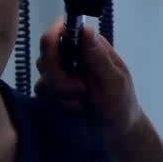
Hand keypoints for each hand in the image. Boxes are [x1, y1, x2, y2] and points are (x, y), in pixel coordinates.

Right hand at [35, 18, 144, 140]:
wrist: (116, 132)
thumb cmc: (121, 105)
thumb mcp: (114, 82)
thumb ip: (99, 57)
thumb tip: (86, 30)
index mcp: (91, 46)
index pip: (61, 30)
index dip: (52, 41)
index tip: (56, 60)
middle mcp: (74, 56)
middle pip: (46, 55)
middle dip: (59, 78)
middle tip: (81, 91)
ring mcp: (63, 73)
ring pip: (43, 76)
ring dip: (61, 94)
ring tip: (82, 102)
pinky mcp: (55, 90)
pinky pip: (41, 92)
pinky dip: (56, 103)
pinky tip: (74, 109)